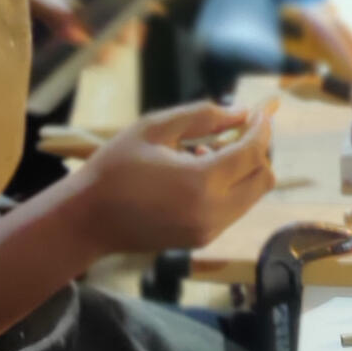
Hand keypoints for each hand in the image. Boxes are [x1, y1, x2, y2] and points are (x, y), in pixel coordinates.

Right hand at [66, 101, 276, 255]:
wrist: (88, 220)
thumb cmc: (114, 168)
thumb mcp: (154, 128)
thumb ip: (202, 116)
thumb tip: (241, 112)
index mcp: (200, 182)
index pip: (253, 152)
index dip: (261, 128)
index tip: (261, 111)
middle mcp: (212, 211)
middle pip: (263, 178)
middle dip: (258, 150)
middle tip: (237, 130)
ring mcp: (209, 230)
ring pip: (252, 196)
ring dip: (243, 170)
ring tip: (204, 152)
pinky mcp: (202, 239)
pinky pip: (234, 209)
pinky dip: (230, 188)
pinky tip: (196, 172)